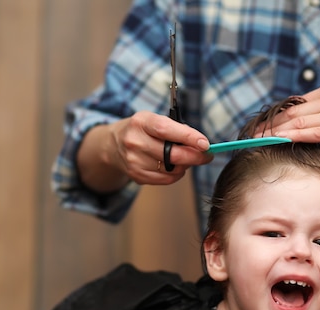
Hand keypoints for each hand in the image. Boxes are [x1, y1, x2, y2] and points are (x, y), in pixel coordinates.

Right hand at [78, 111, 211, 192]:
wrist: (113, 145)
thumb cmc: (141, 130)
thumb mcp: (153, 119)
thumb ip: (175, 129)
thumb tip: (201, 144)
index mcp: (141, 122)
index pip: (166, 130)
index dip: (188, 137)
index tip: (205, 144)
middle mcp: (135, 141)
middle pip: (172, 155)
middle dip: (195, 156)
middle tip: (207, 155)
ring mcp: (134, 161)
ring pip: (172, 169)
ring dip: (185, 165)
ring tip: (185, 158)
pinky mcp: (136, 175)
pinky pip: (166, 179)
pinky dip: (176, 174)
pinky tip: (174, 166)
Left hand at [256, 82, 319, 182]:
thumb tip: (308, 125)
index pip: (295, 104)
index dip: (274, 117)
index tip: (258, 127)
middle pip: (291, 111)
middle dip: (268, 125)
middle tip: (249, 135)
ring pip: (299, 121)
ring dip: (276, 132)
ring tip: (257, 141)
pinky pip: (314, 131)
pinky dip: (295, 136)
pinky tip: (281, 141)